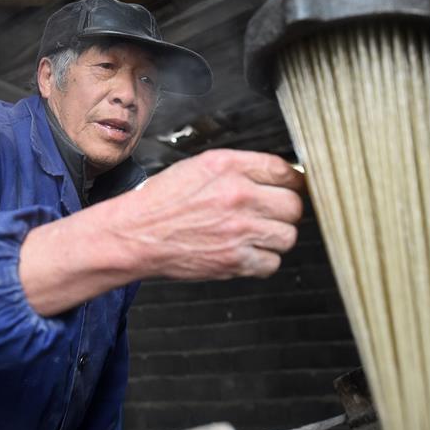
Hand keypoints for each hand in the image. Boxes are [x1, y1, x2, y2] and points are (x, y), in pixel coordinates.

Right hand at [119, 149, 304, 279]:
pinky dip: (263, 261)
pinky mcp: (234, 260)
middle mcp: (238, 195)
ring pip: (288, 236)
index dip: (291, 181)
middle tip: (271, 214)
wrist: (137, 233)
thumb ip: (240, 169)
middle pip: (293, 205)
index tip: (290, 188)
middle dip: (285, 211)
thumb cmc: (164, 201)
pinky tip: (246, 251)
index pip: (284, 171)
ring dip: (276, 237)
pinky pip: (272, 263)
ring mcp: (238, 229)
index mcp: (229, 167)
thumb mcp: (200, 167)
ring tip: (256, 234)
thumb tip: (276, 176)